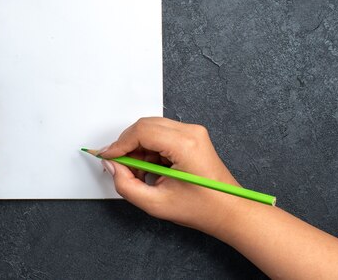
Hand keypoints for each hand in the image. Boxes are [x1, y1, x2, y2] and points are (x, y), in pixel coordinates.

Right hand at [99, 117, 239, 232]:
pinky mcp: (192, 137)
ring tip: (140, 174)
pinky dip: (149, 150)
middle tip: (120, 167)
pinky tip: (151, 170)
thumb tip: (113, 166)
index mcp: (185, 145)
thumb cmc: (203, 208)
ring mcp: (193, 133)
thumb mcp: (156, 204)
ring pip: (151, 130)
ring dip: (138, 149)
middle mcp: (191, 132)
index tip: (107, 157)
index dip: (119, 144)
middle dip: (128, 146)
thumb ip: (127, 185)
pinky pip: (161, 135)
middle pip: (145, 126)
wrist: (230, 211)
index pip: (141, 132)